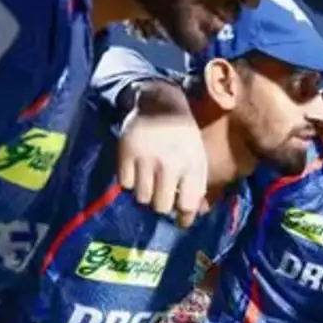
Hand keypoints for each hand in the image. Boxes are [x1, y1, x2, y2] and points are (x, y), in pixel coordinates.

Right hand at [118, 85, 207, 227]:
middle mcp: (170, 164)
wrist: (159, 102)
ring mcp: (147, 159)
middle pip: (161, 207)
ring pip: (142, 198)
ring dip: (145, 193)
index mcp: (192, 165)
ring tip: (149, 178)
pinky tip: (137, 169)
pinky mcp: (126, 153)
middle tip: (161, 193)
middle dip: (162, 204)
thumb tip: (190, 217)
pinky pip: (125, 184)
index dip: (184, 216)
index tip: (180, 220)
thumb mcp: (197, 156)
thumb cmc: (182, 135)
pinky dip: (130, 181)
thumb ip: (196, 186)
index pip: (188, 204)